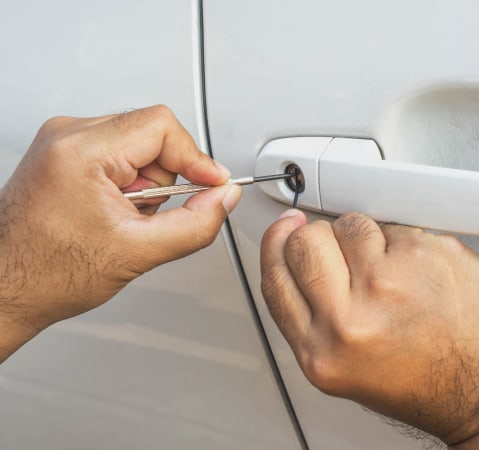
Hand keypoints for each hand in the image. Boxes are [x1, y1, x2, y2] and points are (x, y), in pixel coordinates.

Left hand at [0, 105, 239, 359]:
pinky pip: (118, 155)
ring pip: (138, 146)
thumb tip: (224, 198)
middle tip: (148, 215)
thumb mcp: (139, 253)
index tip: (213, 184)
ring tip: (123, 218)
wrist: (4, 287)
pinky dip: (129, 184)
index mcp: (80, 151)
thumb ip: (196, 223)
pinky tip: (112, 213)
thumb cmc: (48, 273)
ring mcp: (62, 142)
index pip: (162, 127)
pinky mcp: (64, 154)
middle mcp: (67, 135)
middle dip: (165, 178)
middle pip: (152, 134)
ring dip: (146, 184)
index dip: (196, 158)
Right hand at [261, 211, 478, 448]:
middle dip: (322, 236)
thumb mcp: (348, 369)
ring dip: (371, 239)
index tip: (286, 228)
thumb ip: (316, 317)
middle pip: (307, 239)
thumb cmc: (431, 386)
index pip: (278, 275)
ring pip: (355, 224)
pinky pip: (400, 227)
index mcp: (323, 351)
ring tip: (400, 275)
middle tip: (347, 251)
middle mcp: (352, 317)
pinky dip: (410, 244)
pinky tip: (427, 276)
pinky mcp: (428, 255)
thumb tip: (297, 259)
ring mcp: (392, 281)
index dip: (278, 243)